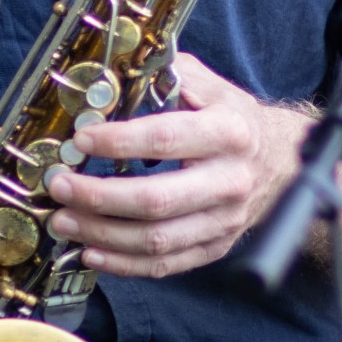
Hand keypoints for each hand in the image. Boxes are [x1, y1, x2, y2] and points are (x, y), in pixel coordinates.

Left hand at [54, 54, 309, 278]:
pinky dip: (123, 264)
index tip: (80, 139)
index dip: (118, 142)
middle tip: (60, 187)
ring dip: (101, 234)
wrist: (282, 160)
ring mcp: (225, 220)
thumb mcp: (211, 86)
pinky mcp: (216, 247)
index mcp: (229, 133)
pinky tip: (91, 252)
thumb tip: (113, 77)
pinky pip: (165, 264)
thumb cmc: (233, 119)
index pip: (165, 139)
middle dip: (98, 197)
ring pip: (155, 240)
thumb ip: (168, 76)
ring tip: (63, 221)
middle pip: (156, 201)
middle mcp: (230, 180)